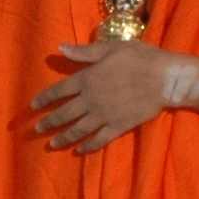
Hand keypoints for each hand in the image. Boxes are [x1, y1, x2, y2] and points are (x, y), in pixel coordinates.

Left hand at [30, 41, 178, 153]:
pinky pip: (98, 139)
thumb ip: (84, 52)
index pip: (58, 91)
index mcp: (86, 79)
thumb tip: (60, 48)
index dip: (44, 99)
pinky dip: (88, 147)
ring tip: (52, 144)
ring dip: (63, 138)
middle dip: (49, 122)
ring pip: (78, 130)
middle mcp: (90, 100)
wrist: (165, 79)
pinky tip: (79, 150)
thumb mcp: (110, 48)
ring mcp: (103, 115)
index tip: (33, 107)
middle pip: (64, 114)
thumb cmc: (139, 58)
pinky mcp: (117, 126)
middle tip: (37, 129)